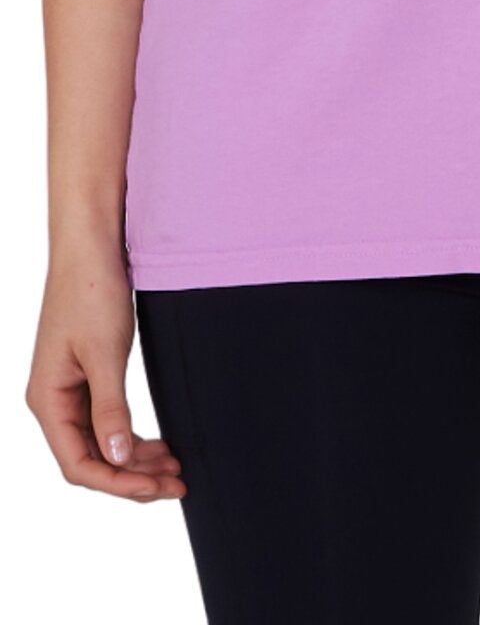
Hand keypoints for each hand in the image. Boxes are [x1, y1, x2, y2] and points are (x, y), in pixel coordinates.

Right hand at [25, 240, 185, 504]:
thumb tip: (118, 460)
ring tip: (175, 466)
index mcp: (48, 399)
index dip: (118, 483)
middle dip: (134, 476)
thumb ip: (110, 409)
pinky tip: (159, 442)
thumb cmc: (91, 291)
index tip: (158, 487)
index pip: (79, 464)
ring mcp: (70, 389)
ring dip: (136, 459)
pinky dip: (132, 436)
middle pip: (92, 459)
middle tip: (178, 482)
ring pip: (102, 443)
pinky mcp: (87, 375)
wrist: (91, 245)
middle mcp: (54, 400)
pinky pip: (107, 421)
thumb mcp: (105, 354)